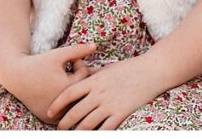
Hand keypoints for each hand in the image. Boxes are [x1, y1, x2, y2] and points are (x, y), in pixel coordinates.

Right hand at [0, 43, 96, 124]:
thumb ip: (78, 50)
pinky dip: (66, 102)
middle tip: (70, 69)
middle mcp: (61, 105)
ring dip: (74, 91)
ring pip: (74, 103)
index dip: (80, 64)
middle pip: (82, 91)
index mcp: (66, 88)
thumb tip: (95, 46)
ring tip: (65, 78)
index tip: (72, 58)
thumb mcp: (59, 54)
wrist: (16, 76)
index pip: (85, 76)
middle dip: (79, 78)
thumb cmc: (38, 63)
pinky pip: (64, 112)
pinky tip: (59, 90)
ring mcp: (55, 114)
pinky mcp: (48, 119)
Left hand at [49, 56, 163, 129]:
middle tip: (58, 130)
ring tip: (73, 136)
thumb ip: (94, 74)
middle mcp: (99, 93)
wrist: (152, 70)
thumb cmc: (131, 68)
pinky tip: (94, 137)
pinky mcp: (121, 113)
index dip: (56, 104)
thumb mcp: (108, 68)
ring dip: (78, 133)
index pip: (69, 94)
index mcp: (94, 81)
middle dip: (64, 124)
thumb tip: (81, 75)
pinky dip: (97, 135)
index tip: (49, 112)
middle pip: (75, 112)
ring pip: (87, 124)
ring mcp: (110, 104)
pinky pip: (105, 130)